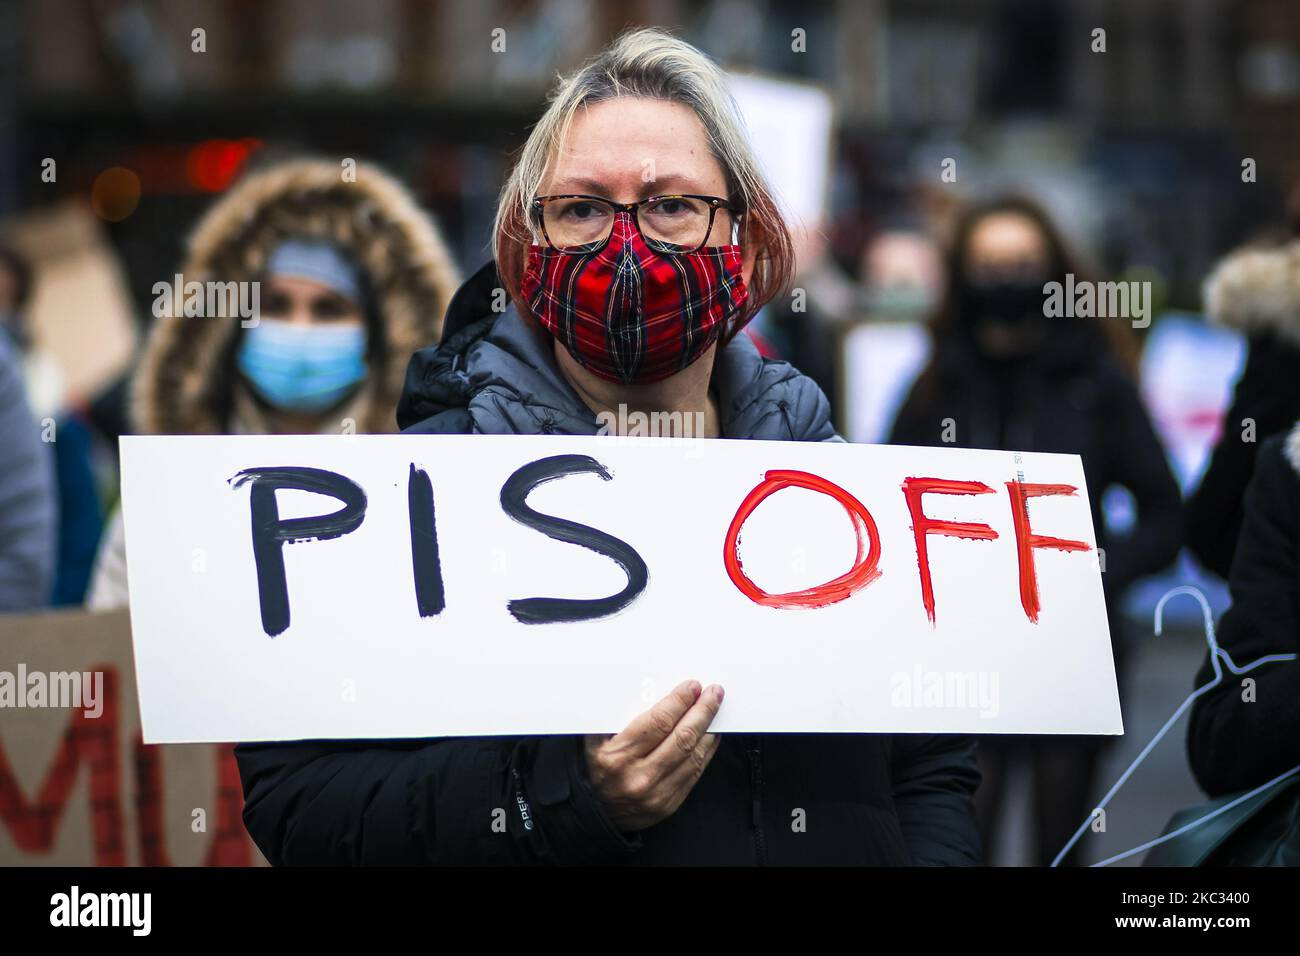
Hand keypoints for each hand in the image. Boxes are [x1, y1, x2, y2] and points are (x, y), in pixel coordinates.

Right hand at [583, 680, 724, 832]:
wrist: (594, 813)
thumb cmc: (594, 769)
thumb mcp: (593, 740)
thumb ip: (615, 716)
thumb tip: (647, 688)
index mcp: (617, 757)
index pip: (658, 723)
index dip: (679, 702)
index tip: (691, 687)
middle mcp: (639, 777)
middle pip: (682, 737)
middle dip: (702, 711)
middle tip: (713, 693)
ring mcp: (657, 795)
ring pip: (693, 755)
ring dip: (708, 729)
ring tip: (714, 709)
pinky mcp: (669, 805)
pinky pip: (695, 773)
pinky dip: (706, 750)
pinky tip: (710, 735)